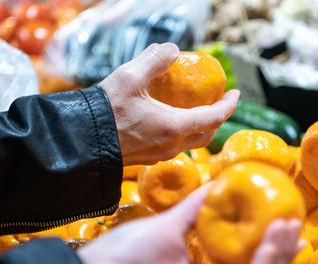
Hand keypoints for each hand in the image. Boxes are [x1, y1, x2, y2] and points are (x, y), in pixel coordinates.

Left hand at [78, 185, 304, 263]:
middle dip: (280, 250)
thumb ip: (197, 208)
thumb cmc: (124, 254)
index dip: (270, 245)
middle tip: (295, 221)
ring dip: (277, 257)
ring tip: (288, 227)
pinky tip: (269, 244)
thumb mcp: (169, 224)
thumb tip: (222, 182)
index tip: (286, 219)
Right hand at [99, 43, 239, 165]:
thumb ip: (155, 60)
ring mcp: (160, 155)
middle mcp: (172, 145)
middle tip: (220, 101)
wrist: (81, 142)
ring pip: (191, 142)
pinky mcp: (147, 158)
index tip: (236, 93)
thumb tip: (173, 50)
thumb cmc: (106, 111)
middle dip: (217, 118)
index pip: (214, 118)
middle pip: (206, 134)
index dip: (228, 105)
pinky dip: (183, 133)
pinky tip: (172, 120)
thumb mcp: (131, 77)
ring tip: (199, 109)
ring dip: (200, 127)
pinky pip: (174, 146)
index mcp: (174, 127)